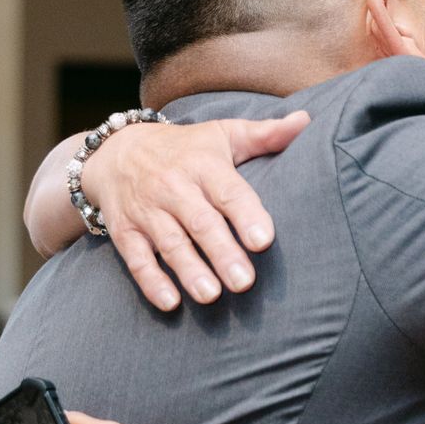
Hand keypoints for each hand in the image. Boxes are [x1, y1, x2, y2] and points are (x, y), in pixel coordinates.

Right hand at [85, 116, 309, 312]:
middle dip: (222, 253)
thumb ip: (265, 134)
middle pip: (200, 222)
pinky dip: (151, 281)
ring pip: (170, 243)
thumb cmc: (186, 148)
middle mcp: (173, 187)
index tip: (264, 240)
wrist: (117, 151)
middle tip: (245, 283)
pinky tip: (171, 302)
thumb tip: (306, 121)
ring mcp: (147, 211)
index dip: (246, 214)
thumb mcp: (223, 134)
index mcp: (202, 165)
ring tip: (212, 296)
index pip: (228, 191)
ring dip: (190, 271)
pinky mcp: (126, 231)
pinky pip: (136, 259)